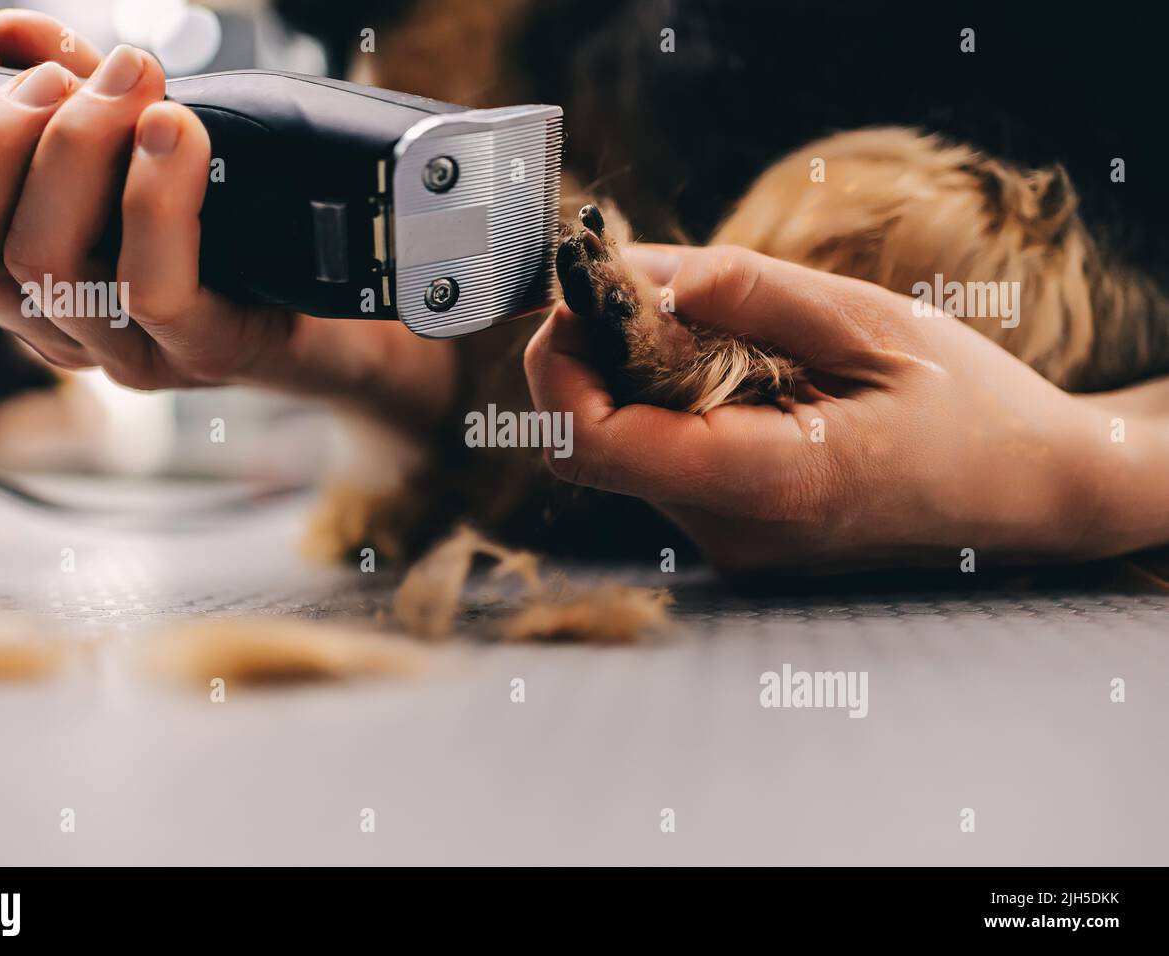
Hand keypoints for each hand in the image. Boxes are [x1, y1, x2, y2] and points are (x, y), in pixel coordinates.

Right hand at [0, 10, 454, 427]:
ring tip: (134, 81)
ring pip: (46, 260)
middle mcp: (58, 329)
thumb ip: (69, 89)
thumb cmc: (227, 223)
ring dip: (80, 145)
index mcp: (21, 284)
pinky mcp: (202, 350)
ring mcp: (128, 352)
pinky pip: (151, 284)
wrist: (337, 304)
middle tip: (69, 76)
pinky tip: (175, 131)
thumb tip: (10, 35)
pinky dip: (154, 193)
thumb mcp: (134, 142)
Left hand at [525, 243, 1124, 574]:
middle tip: (623, 283)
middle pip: (593, 448)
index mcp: (770, 484)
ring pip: (622, 453)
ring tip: (689, 317)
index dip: (558, 366)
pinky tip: (715, 360)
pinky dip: (661, 401)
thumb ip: (759, 298)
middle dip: (584, 359)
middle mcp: (731, 531)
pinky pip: (662, 460)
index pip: (597, 444)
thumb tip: (651, 273)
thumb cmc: (970, 408)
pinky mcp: (734, 532)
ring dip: (625, 376)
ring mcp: (730, 542)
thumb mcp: (876, 326)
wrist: (1028, 494)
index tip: (578, 293)